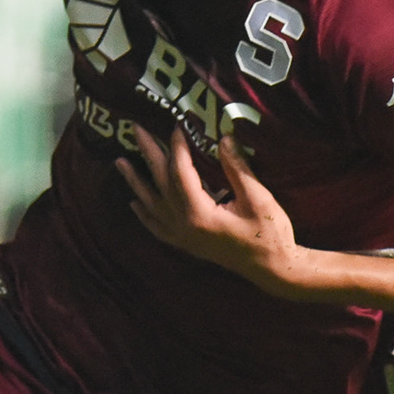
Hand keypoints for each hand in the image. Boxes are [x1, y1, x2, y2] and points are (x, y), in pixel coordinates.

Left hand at [116, 126, 300, 293]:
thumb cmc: (270, 234)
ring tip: (120, 162)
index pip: (181, 172)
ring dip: (136, 182)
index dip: (177, 146)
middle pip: (160, 183)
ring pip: (152, 205)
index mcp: (200, 214)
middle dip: (149, 154)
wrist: (273, 269)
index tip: (177, 123)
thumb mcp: (257, 198)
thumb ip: (237, 169)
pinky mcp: (187, 244)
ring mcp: (183, 237)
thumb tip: (224, 138)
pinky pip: (158, 227)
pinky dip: (144, 214)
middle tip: (136, 129)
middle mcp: (184, 226)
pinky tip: (134, 203)